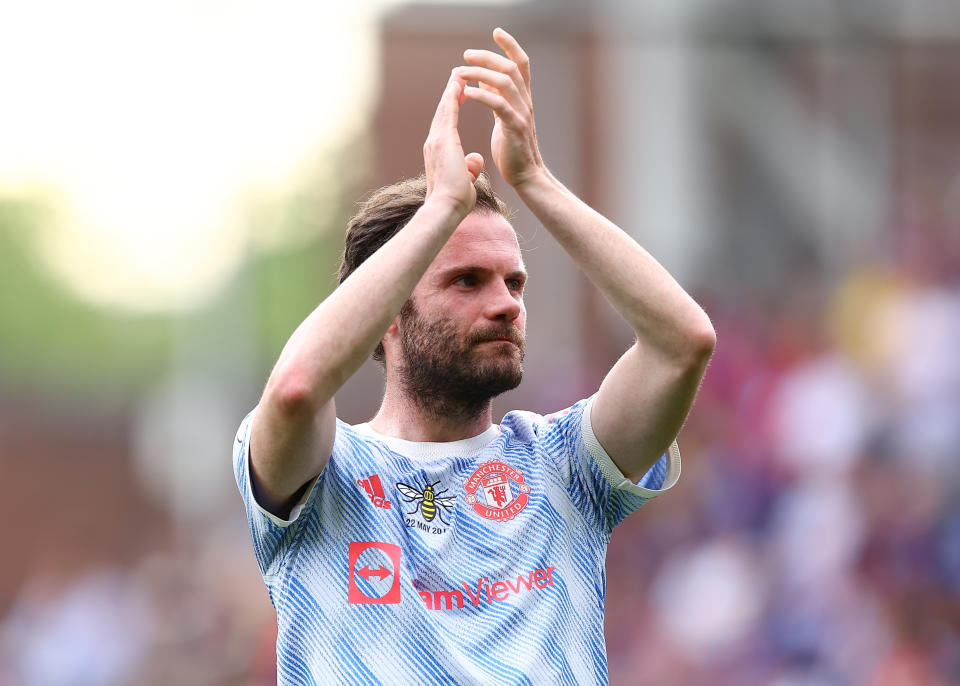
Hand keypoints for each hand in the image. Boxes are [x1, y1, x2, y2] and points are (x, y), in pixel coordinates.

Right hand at [423, 69, 485, 218]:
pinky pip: (447, 113)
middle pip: (442, 112)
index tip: (459, 93)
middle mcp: (434, 143)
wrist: (446, 208)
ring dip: (451, 90)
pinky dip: (452, 97)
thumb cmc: (455, 200)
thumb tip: (476, 160)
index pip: (446, 124)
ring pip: (443, 109)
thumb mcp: (465, 180)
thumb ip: (469, 167)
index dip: (452, 108)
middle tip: (457, 76)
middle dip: (450, 94)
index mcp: (439, 153)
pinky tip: (458, 84)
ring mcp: (436, 141)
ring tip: (458, 73)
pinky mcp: (442, 140)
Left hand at [458, 28, 544, 189]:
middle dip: (488, 56)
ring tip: (460, 72)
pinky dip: (481, 95)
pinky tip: (466, 93)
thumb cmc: (512, 149)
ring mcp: (522, 114)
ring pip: (504, 82)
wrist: (526, 176)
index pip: (521, 63)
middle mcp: (525, 102)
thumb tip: (484, 79)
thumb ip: (497, 97)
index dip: (510, 45)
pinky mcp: (515, 128)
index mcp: (523, 98)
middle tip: (466, 54)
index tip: (496, 32)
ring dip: (480, 73)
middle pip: (510, 67)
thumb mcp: (504, 117)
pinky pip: (498, 105)